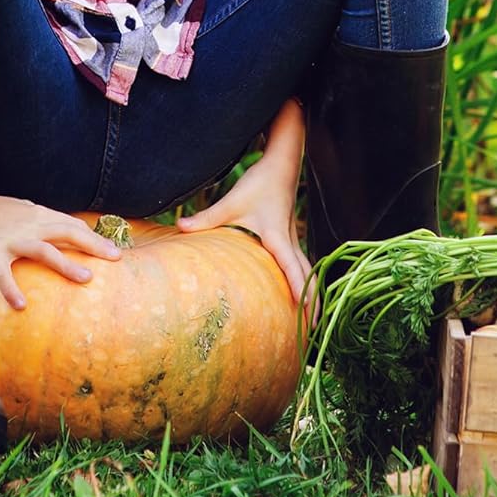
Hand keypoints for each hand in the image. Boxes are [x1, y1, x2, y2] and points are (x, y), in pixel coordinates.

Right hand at [0, 194, 122, 310]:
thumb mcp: (14, 208)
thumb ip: (32, 215)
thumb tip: (51, 221)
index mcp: (34, 215)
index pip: (69, 224)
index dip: (91, 235)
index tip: (112, 249)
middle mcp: (27, 225)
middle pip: (66, 232)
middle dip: (92, 243)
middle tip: (115, 256)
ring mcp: (10, 241)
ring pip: (44, 250)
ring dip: (66, 264)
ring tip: (86, 277)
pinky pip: (2, 275)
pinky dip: (11, 290)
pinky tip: (22, 305)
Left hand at [175, 100, 317, 331]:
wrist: (280, 165)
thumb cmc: (258, 183)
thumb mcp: (232, 201)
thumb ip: (208, 217)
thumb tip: (181, 227)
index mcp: (276, 237)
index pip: (291, 267)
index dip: (299, 289)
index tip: (306, 312)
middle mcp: (289, 241)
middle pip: (307, 276)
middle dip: (312, 302)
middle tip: (316, 331)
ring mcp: (292, 240)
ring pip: (307, 271)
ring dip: (312, 293)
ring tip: (314, 320)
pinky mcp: (289, 237)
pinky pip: (302, 265)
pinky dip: (306, 281)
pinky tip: (303, 292)